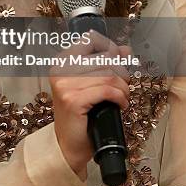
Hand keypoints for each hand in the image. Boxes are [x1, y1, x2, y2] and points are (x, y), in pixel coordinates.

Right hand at [49, 31, 130, 179]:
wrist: (69, 145)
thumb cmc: (81, 115)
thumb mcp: (92, 84)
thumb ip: (107, 64)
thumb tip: (124, 50)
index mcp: (62, 62)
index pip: (90, 40)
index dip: (110, 48)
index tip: (120, 60)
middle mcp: (60, 70)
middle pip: (105, 59)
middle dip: (122, 73)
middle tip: (124, 86)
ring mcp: (64, 85)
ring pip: (109, 75)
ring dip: (123, 88)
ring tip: (122, 97)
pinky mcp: (73, 100)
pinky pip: (107, 90)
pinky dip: (120, 97)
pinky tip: (121, 105)